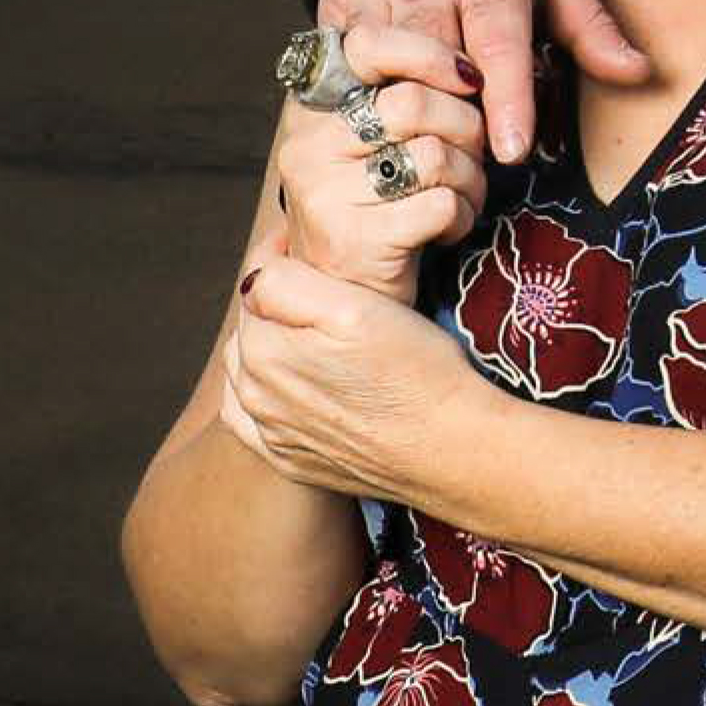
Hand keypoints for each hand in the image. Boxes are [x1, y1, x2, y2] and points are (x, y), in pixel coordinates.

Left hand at [225, 258, 494, 503]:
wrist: (454, 447)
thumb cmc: (418, 370)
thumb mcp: (355, 308)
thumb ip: (286, 284)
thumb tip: (254, 278)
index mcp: (264, 350)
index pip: (257, 284)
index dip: (286, 257)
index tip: (315, 246)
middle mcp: (256, 395)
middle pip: (253, 327)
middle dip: (279, 303)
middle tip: (325, 289)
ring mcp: (272, 432)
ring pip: (251, 371)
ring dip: (272, 347)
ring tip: (317, 334)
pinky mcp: (290, 460)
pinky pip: (254, 420)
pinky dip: (266, 396)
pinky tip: (295, 386)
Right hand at [271, 21, 489, 294]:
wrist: (351, 300)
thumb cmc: (379, 210)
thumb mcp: (378, 144)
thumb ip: (402, 97)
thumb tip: (470, 67)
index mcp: (312, 110)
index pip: (364, 44)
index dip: (427, 52)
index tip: (468, 77)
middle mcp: (307, 146)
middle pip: (413, 102)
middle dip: (466, 128)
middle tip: (474, 154)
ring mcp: (324, 194)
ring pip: (433, 154)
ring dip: (469, 178)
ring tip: (461, 195)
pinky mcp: (355, 239)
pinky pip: (441, 204)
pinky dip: (462, 217)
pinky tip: (448, 228)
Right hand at [319, 0, 653, 166]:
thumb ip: (591, 27)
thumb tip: (641, 73)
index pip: (498, 41)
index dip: (506, 98)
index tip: (510, 150)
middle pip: (432, 69)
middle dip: (455, 120)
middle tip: (478, 153)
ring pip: (380, 75)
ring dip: (407, 119)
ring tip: (434, 140)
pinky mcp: (333, 10)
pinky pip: (341, 70)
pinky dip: (359, 102)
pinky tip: (382, 121)